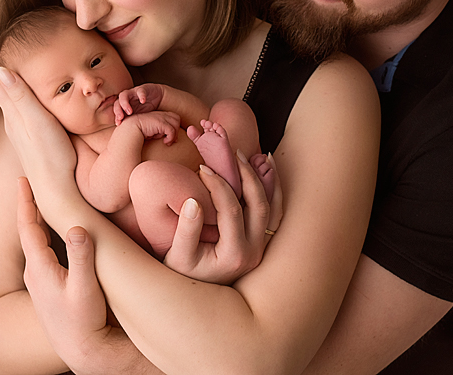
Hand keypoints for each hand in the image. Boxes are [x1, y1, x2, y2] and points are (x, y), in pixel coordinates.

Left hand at [0, 42, 76, 185]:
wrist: (57, 190)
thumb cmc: (51, 156)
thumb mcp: (37, 121)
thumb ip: (21, 96)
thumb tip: (0, 69)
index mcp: (12, 113)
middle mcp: (12, 121)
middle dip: (0, 63)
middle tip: (10, 44)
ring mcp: (21, 131)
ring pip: (9, 98)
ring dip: (11, 79)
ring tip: (21, 63)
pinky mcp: (32, 139)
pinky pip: (21, 109)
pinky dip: (23, 93)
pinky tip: (35, 96)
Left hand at [17, 177, 118, 372]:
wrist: (82, 350)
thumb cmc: (84, 321)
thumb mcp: (86, 288)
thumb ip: (82, 257)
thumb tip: (77, 227)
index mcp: (39, 268)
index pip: (28, 227)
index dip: (25, 202)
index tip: (21, 180)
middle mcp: (35, 272)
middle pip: (28, 231)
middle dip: (28, 205)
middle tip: (28, 181)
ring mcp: (40, 280)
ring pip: (34, 241)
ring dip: (36, 219)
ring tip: (40, 200)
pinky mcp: (49, 286)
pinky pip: (42, 251)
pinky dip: (45, 234)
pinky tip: (54, 231)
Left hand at [114, 83, 164, 124]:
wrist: (159, 99)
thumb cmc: (148, 109)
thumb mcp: (139, 117)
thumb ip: (133, 123)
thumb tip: (126, 137)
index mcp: (125, 107)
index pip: (116, 111)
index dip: (116, 117)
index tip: (118, 124)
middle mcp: (127, 99)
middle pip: (117, 103)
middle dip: (118, 110)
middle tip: (121, 117)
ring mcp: (133, 93)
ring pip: (124, 95)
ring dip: (125, 103)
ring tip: (129, 111)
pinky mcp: (142, 89)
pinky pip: (140, 91)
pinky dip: (141, 96)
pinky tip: (143, 101)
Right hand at [124, 110, 179, 144]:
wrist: (131, 129)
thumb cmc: (141, 132)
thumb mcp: (153, 130)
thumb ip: (161, 132)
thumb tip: (172, 140)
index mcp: (159, 115)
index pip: (174, 117)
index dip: (175, 127)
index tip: (171, 138)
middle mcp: (161, 114)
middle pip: (177, 119)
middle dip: (176, 130)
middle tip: (170, 140)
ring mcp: (161, 118)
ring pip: (176, 125)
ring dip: (174, 135)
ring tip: (167, 142)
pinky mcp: (160, 123)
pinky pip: (171, 130)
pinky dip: (171, 138)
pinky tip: (165, 142)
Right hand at [164, 151, 282, 283]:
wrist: (196, 297)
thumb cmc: (182, 274)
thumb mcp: (178, 256)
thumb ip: (186, 230)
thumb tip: (193, 200)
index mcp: (235, 254)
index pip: (231, 209)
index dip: (218, 184)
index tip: (202, 168)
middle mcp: (255, 251)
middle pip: (258, 204)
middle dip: (246, 175)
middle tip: (232, 154)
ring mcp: (262, 247)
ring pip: (273, 208)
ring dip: (266, 180)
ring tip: (256, 155)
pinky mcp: (262, 243)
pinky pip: (275, 213)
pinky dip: (274, 190)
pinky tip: (268, 169)